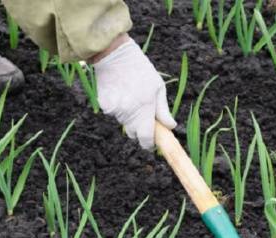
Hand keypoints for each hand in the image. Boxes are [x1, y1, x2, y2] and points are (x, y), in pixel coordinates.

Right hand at [92, 35, 176, 149]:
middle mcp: (129, 113)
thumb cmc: (140, 70)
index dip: (148, 143)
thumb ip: (163, 110)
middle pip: (133, 133)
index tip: (151, 143)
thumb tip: (170, 126)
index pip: (146, 137)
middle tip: (142, 115)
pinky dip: (117, 108)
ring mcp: (116, 110)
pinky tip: (119, 94)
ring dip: (128, 117)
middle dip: (139, 129)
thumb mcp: (157, 87)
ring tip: (130, 97)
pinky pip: (113, 114)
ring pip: (123, 123)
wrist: (115, 56)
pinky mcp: (105, 106)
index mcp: (145, 109)